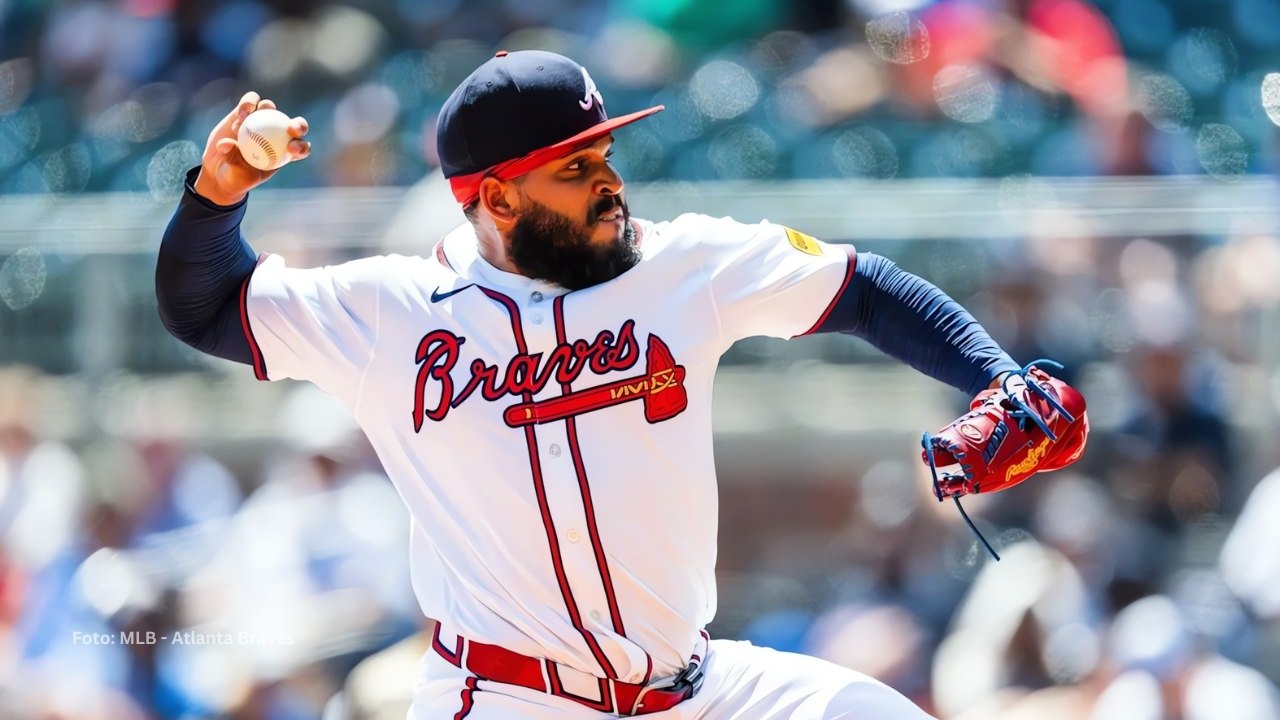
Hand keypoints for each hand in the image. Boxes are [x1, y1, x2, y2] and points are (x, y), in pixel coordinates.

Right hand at [193, 92, 310, 206]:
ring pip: (271, 108)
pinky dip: (247, 103)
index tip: (292, 149)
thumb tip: (228, 143)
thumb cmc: (232, 177)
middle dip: (299, 125)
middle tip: (290, 129)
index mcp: (282, 154)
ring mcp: (261, 121)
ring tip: (250, 117)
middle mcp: (276, 135)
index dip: (302, 147)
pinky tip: (242, 111)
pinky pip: (250, 101)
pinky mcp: (246, 112)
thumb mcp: (235, 176)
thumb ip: (235, 162)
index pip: (300, 149)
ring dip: (266, 108)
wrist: (216, 169)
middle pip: (295, 126)